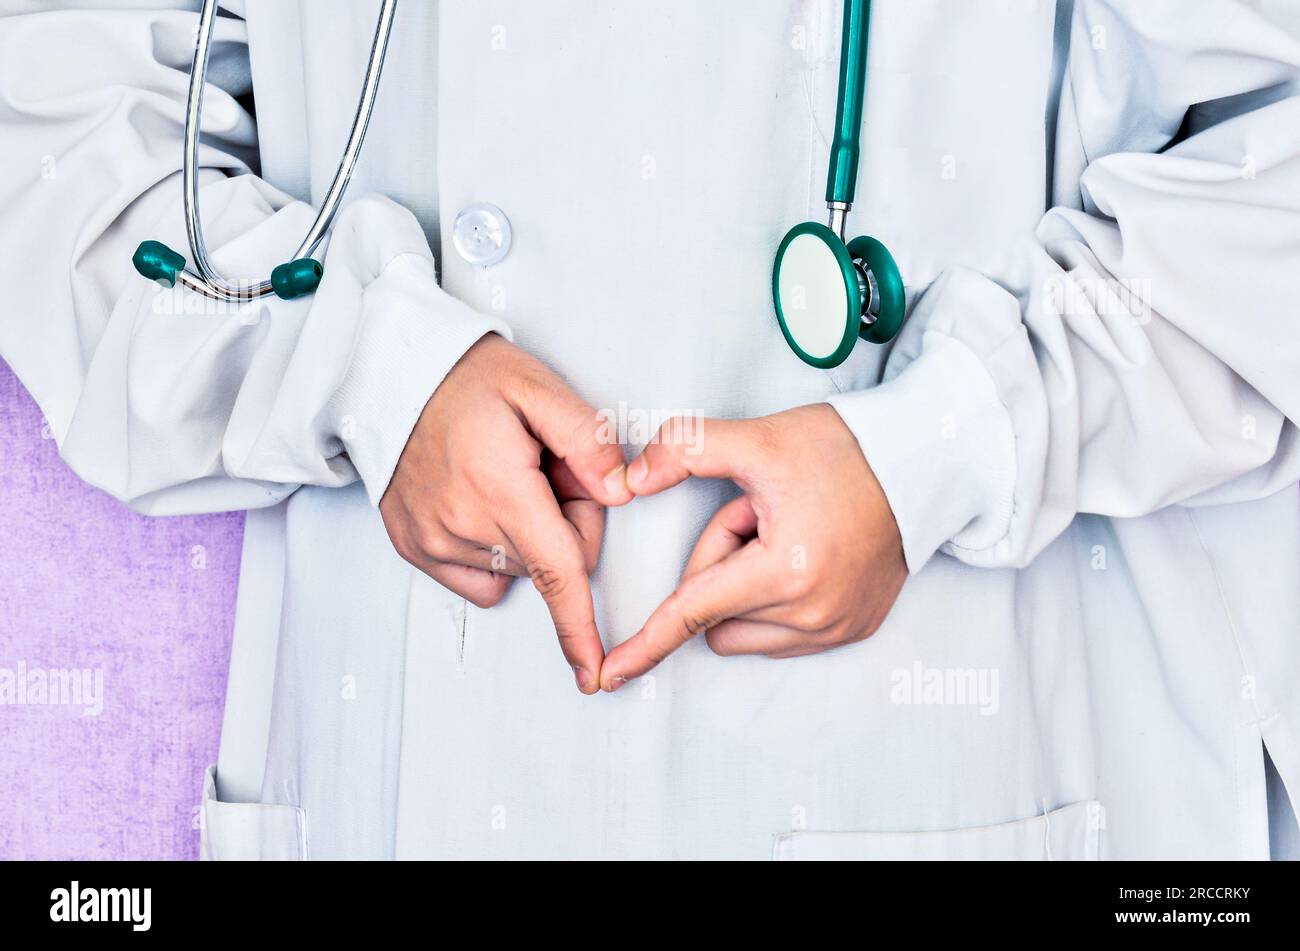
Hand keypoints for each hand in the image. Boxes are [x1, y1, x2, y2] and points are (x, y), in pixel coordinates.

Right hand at [380, 333, 630, 693]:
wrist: (393, 376)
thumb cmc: (470, 380)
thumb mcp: (541, 390)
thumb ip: (588, 441)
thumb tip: (619, 494)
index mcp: (500, 489)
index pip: (556, 571)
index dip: (580, 627)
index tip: (593, 673)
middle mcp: (461, 525)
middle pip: (551, 561)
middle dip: (567, 523)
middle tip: (546, 468)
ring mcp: (432, 542)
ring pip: (518, 568)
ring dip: (528, 534)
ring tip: (505, 475)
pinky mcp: (415, 548)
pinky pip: (481, 576)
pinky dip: (495, 549)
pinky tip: (482, 503)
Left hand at [598, 404, 905, 690]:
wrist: (922, 463)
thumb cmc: (844, 450)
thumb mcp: (758, 439)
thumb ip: (685, 450)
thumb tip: (631, 478)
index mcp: (786, 571)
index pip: (694, 610)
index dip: (647, 642)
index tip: (610, 674)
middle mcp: (813, 614)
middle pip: (715, 613)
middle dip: (719, 566)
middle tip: (758, 514)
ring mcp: (837, 629)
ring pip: (745, 628)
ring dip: (748, 586)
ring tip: (788, 532)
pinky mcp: (854, 631)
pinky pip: (781, 635)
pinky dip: (777, 598)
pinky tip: (808, 551)